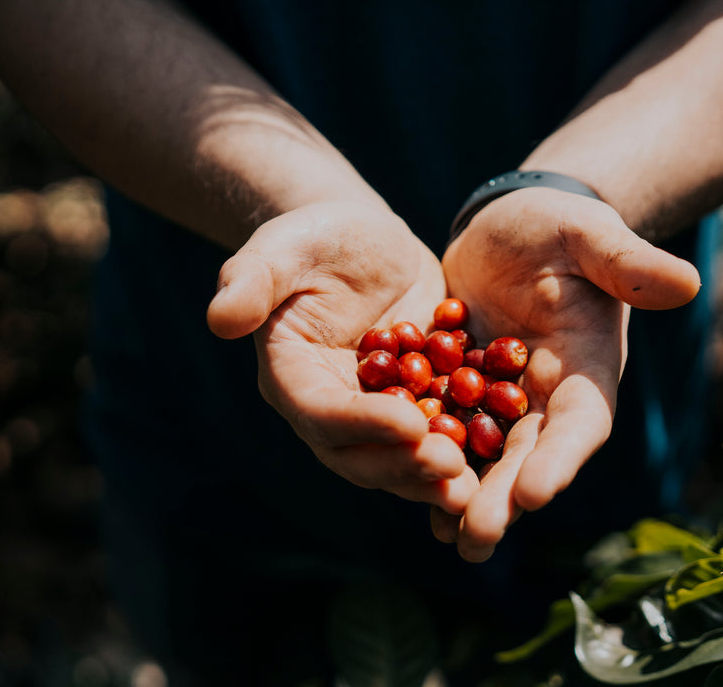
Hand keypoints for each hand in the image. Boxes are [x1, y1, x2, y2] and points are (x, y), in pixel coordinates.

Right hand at [207, 201, 478, 513]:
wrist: (364, 242)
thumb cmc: (316, 237)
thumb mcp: (283, 246)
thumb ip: (252, 279)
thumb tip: (220, 318)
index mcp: (292, 377)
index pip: (323, 413)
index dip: (364, 425)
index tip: (412, 425)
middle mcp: (331, 408)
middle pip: (361, 455)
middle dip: (405, 465)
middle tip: (452, 467)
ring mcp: (375, 414)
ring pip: (400, 459)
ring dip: (435, 478)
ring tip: (476, 486)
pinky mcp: (417, 406)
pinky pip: (439, 437)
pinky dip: (466, 452)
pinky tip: (501, 461)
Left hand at [435, 189, 700, 560]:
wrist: (512, 226)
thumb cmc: (559, 226)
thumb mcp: (589, 235)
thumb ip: (628, 263)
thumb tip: (686, 283)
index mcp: (587, 368)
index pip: (581, 422)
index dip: (561, 457)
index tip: (534, 492)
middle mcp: (549, 396)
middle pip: (530, 455)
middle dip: (505, 498)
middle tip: (476, 539)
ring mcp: (505, 399)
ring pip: (487, 456)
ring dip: (466, 494)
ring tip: (444, 536)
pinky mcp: (462, 389)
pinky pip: (447, 430)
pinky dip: (430, 459)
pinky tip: (402, 485)